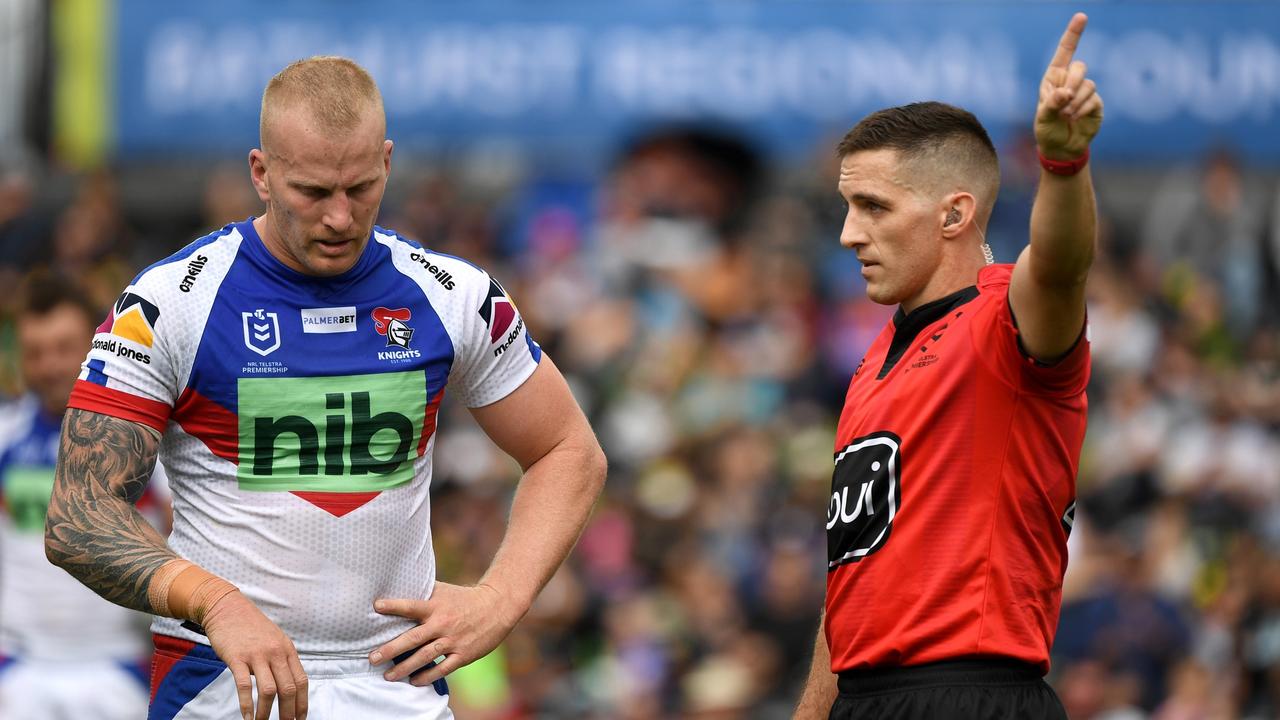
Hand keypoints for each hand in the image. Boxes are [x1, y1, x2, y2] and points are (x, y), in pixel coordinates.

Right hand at [202, 591, 307, 719]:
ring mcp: (257, 655)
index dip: (302, 703)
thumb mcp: (275, 640)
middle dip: (288, 713)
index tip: (301, 718)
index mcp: (287, 650)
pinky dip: (247, 705)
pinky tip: (246, 716)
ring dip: (266, 713)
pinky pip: (245, 686)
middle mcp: (276, 653)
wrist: (227, 608)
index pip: (301, 681)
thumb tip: (289, 686)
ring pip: (269, 691)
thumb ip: (282, 661)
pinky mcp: (237, 658)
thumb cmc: (251, 627)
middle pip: (288, 689)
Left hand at [369, 581, 521, 685]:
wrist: (497, 607)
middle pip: (413, 638)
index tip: (376, 606)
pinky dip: (427, 677)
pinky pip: (443, 669)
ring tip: (388, 676)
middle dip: (391, 649)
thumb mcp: (444, 592)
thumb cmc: (464, 599)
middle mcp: (443, 624)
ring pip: (425, 657)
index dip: (394, 606)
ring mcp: (453, 640)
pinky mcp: (464, 654)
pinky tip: (414, 681)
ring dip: (405, 668)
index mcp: (436, 606)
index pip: (412, 606)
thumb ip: (423, 594)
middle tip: (372, 658)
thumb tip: (397, 589)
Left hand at [1035, 13, 1103, 159]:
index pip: (1065, 52)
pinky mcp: (1096, 102)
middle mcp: (1070, 81)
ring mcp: (1084, 91)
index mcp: (1053, 78)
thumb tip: (1066, 93)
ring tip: (1066, 115)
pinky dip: (1082, 110)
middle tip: (1063, 100)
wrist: (1062, 148)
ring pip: (1088, 84)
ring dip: (1075, 102)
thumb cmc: (1047, 131)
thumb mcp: (1043, 118)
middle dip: (1072, 83)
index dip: (1074, 34)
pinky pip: (1093, 99)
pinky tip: (1075, 119)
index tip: (1082, 16)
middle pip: (1080, 67)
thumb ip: (1051, 104)